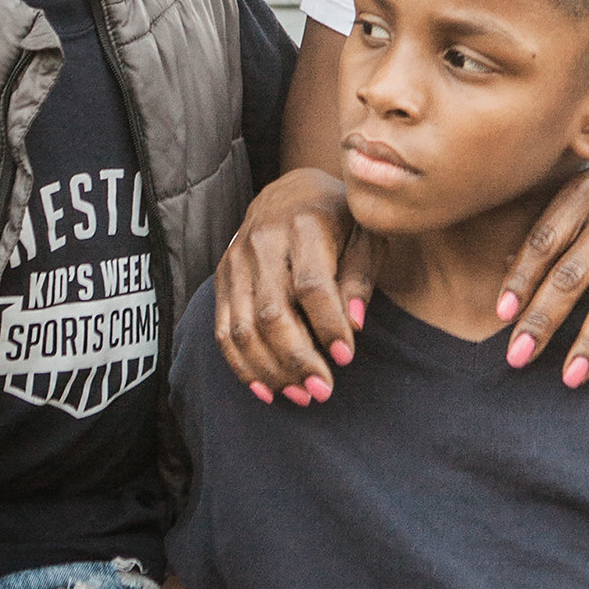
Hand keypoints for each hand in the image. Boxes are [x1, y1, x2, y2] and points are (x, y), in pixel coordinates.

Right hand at [212, 168, 378, 402]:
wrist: (290, 191)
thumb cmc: (340, 219)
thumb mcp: (365, 235)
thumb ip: (361, 277)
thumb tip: (354, 324)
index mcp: (305, 224)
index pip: (311, 284)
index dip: (328, 325)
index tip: (346, 358)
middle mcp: (263, 241)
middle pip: (273, 312)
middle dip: (298, 359)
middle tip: (322, 391)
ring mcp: (236, 261)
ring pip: (245, 328)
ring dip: (272, 370)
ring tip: (301, 396)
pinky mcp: (222, 278)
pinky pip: (224, 330)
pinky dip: (243, 366)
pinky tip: (267, 391)